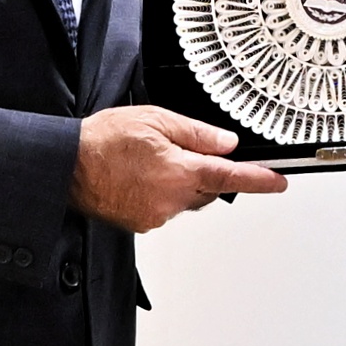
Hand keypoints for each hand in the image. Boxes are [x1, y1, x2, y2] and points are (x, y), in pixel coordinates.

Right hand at [75, 106, 287, 231]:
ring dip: (177, 183)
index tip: (278, 183)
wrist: (67, 167)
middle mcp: (172, 200)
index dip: (259, 180)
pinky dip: (158, 194)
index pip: (232, 177)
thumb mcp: (155, 120)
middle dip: (202, 171)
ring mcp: (157, 215)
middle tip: (174, 150)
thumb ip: (197, 134)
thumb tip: (226, 143)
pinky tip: (137, 177)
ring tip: (145, 161)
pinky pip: (163, 208)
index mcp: (180, 172)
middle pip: (207, 189)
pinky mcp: (142, 224)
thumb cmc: (103, 141)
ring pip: (185, 199)